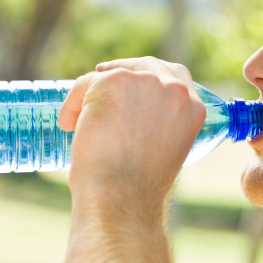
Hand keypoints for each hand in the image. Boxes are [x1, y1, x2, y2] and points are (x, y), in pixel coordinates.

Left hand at [58, 57, 205, 225]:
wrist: (121, 197)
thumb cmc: (138, 190)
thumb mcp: (165, 153)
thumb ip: (159, 128)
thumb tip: (132, 120)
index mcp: (194, 109)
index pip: (176, 77)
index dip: (151, 76)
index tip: (132, 81)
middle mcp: (174, 90)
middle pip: (146, 65)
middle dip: (124, 70)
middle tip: (101, 79)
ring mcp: (144, 82)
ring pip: (111, 76)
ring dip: (92, 96)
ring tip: (79, 125)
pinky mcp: (112, 82)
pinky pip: (85, 84)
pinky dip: (72, 104)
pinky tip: (69, 125)